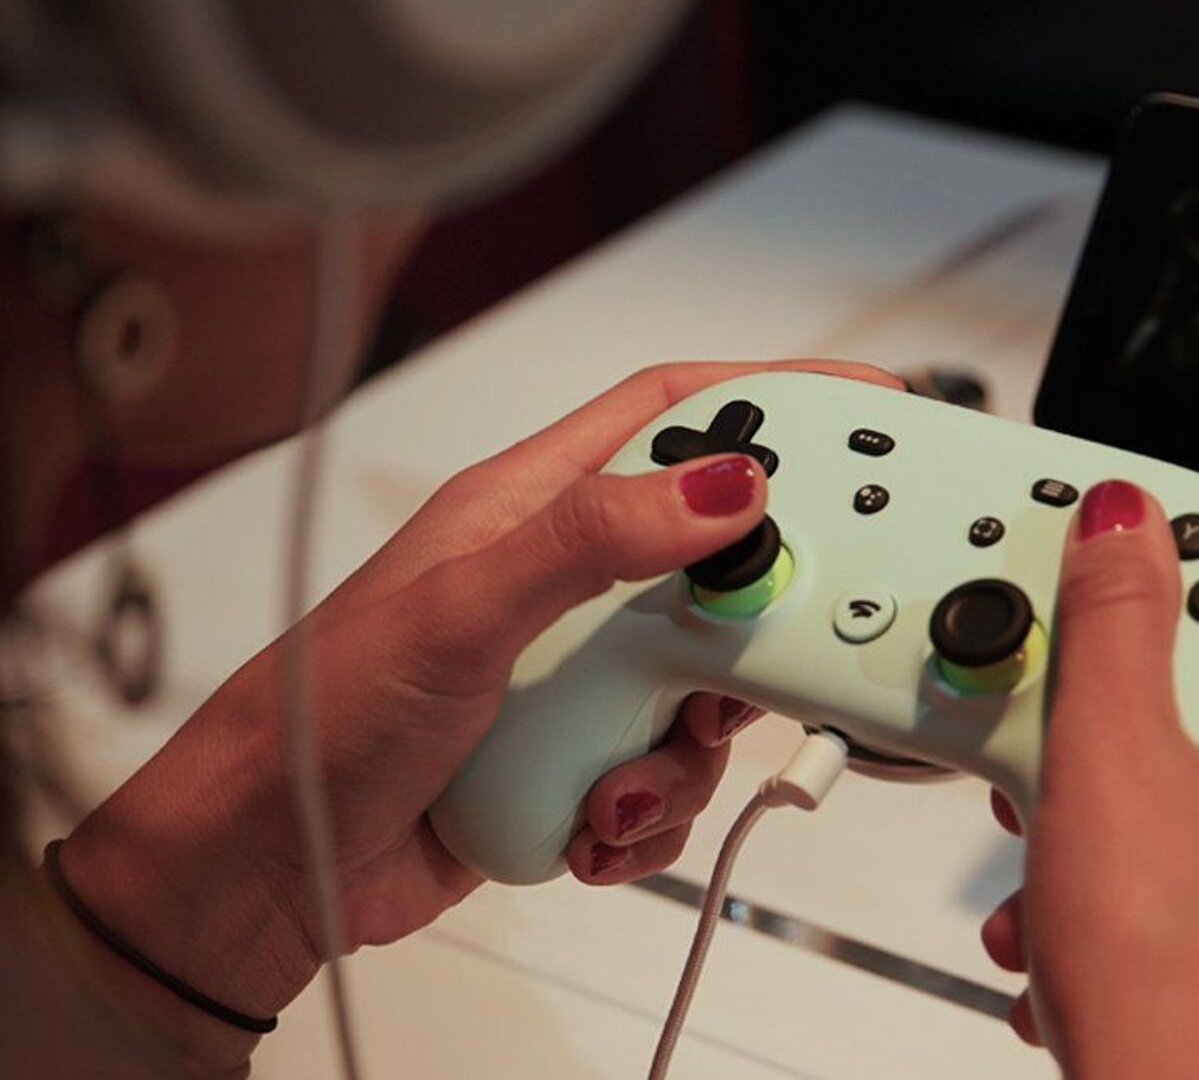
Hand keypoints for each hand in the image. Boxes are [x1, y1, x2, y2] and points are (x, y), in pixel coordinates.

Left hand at [56, 359, 900, 1062]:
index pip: (676, 415)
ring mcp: (577, 672)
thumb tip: (726, 483)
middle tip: (772, 654)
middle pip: (720, 563)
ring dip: (689, 748)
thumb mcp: (464, 611)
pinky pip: (672, 771)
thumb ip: (595, 538)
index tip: (862, 405)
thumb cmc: (323, 717)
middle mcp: (568, 582)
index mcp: (535, 506)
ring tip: (619, 779)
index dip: (773, 396)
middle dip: (756, 620)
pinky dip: (651, 812)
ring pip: (710, 685)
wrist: (271, 867)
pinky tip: (589, 824)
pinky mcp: (581, 754)